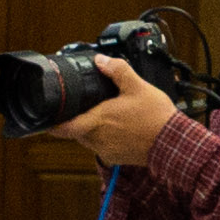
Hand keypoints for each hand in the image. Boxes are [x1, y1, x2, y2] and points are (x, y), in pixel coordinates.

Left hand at [47, 51, 181, 169]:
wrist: (173, 143)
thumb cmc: (155, 118)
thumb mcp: (137, 86)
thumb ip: (117, 70)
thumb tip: (101, 60)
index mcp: (97, 120)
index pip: (63, 127)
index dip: (52, 124)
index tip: (46, 120)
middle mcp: (98, 139)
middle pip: (76, 131)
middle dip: (78, 120)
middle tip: (85, 108)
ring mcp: (106, 150)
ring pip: (89, 139)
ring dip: (92, 129)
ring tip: (107, 116)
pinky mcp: (116, 158)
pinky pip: (102, 147)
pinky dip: (105, 138)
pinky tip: (120, 129)